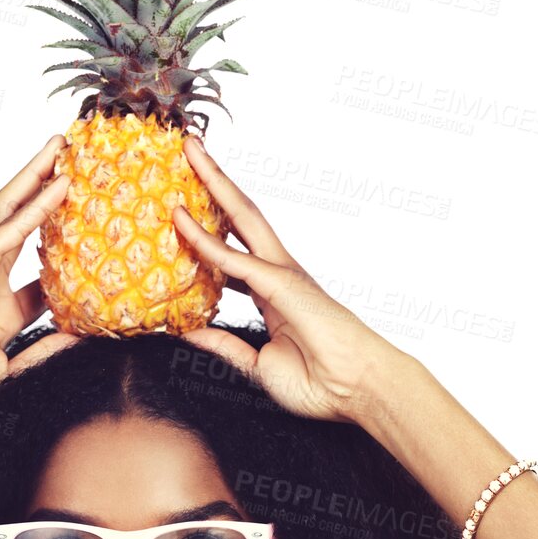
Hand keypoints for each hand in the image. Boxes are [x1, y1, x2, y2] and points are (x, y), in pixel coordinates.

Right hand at [0, 137, 81, 423]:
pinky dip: (35, 206)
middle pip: (29, 227)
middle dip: (50, 194)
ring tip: (63, 148)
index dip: (71, 256)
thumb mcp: (9, 374)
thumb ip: (42, 354)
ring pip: (14, 211)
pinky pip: (8, 229)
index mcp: (1, 312)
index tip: (101, 239)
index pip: (44, 277)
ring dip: (39, 178)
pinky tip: (57, 185)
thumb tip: (80, 339)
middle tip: (79, 165)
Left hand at [170, 134, 396, 422]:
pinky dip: (207, 242)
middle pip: (239, 216)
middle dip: (213, 181)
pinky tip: (181, 222)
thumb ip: (226, 347)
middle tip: (188, 148)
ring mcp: (282, 274)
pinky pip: (236, 261)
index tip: (181, 210)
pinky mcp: (284, 285)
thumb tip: (191, 334)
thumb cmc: (319, 383)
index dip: (208, 228)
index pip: (233, 250)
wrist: (356, 391)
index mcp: (271, 293)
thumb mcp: (257, 367)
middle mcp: (277, 273)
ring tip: (189, 151)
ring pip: (241, 218)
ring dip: (214, 183)